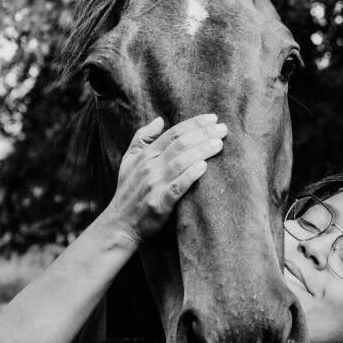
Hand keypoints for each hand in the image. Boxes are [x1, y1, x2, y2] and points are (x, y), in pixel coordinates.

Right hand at [101, 112, 226, 244]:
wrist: (120, 224)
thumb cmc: (128, 191)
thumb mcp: (129, 160)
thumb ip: (142, 138)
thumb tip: (159, 120)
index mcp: (145, 155)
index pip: (173, 133)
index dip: (194, 124)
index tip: (213, 118)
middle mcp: (149, 167)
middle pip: (180, 145)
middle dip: (203, 134)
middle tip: (223, 129)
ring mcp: (154, 185)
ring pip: (180, 162)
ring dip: (201, 151)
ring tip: (219, 144)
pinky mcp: (159, 204)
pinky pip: (176, 187)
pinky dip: (190, 176)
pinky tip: (204, 167)